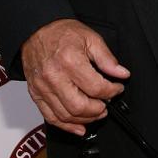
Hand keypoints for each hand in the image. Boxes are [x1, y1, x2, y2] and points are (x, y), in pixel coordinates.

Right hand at [21, 18, 130, 135]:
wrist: (35, 31)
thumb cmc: (62, 33)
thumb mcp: (90, 38)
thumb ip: (107, 58)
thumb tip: (121, 74)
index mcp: (70, 61)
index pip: (95, 87)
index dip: (111, 91)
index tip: (117, 89)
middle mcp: (54, 77)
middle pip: (79, 106)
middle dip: (98, 110)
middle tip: (107, 105)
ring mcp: (43, 88)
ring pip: (65, 115)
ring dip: (85, 119)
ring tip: (96, 113)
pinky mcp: (36, 94)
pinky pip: (50, 117)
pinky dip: (66, 126)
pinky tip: (79, 127)